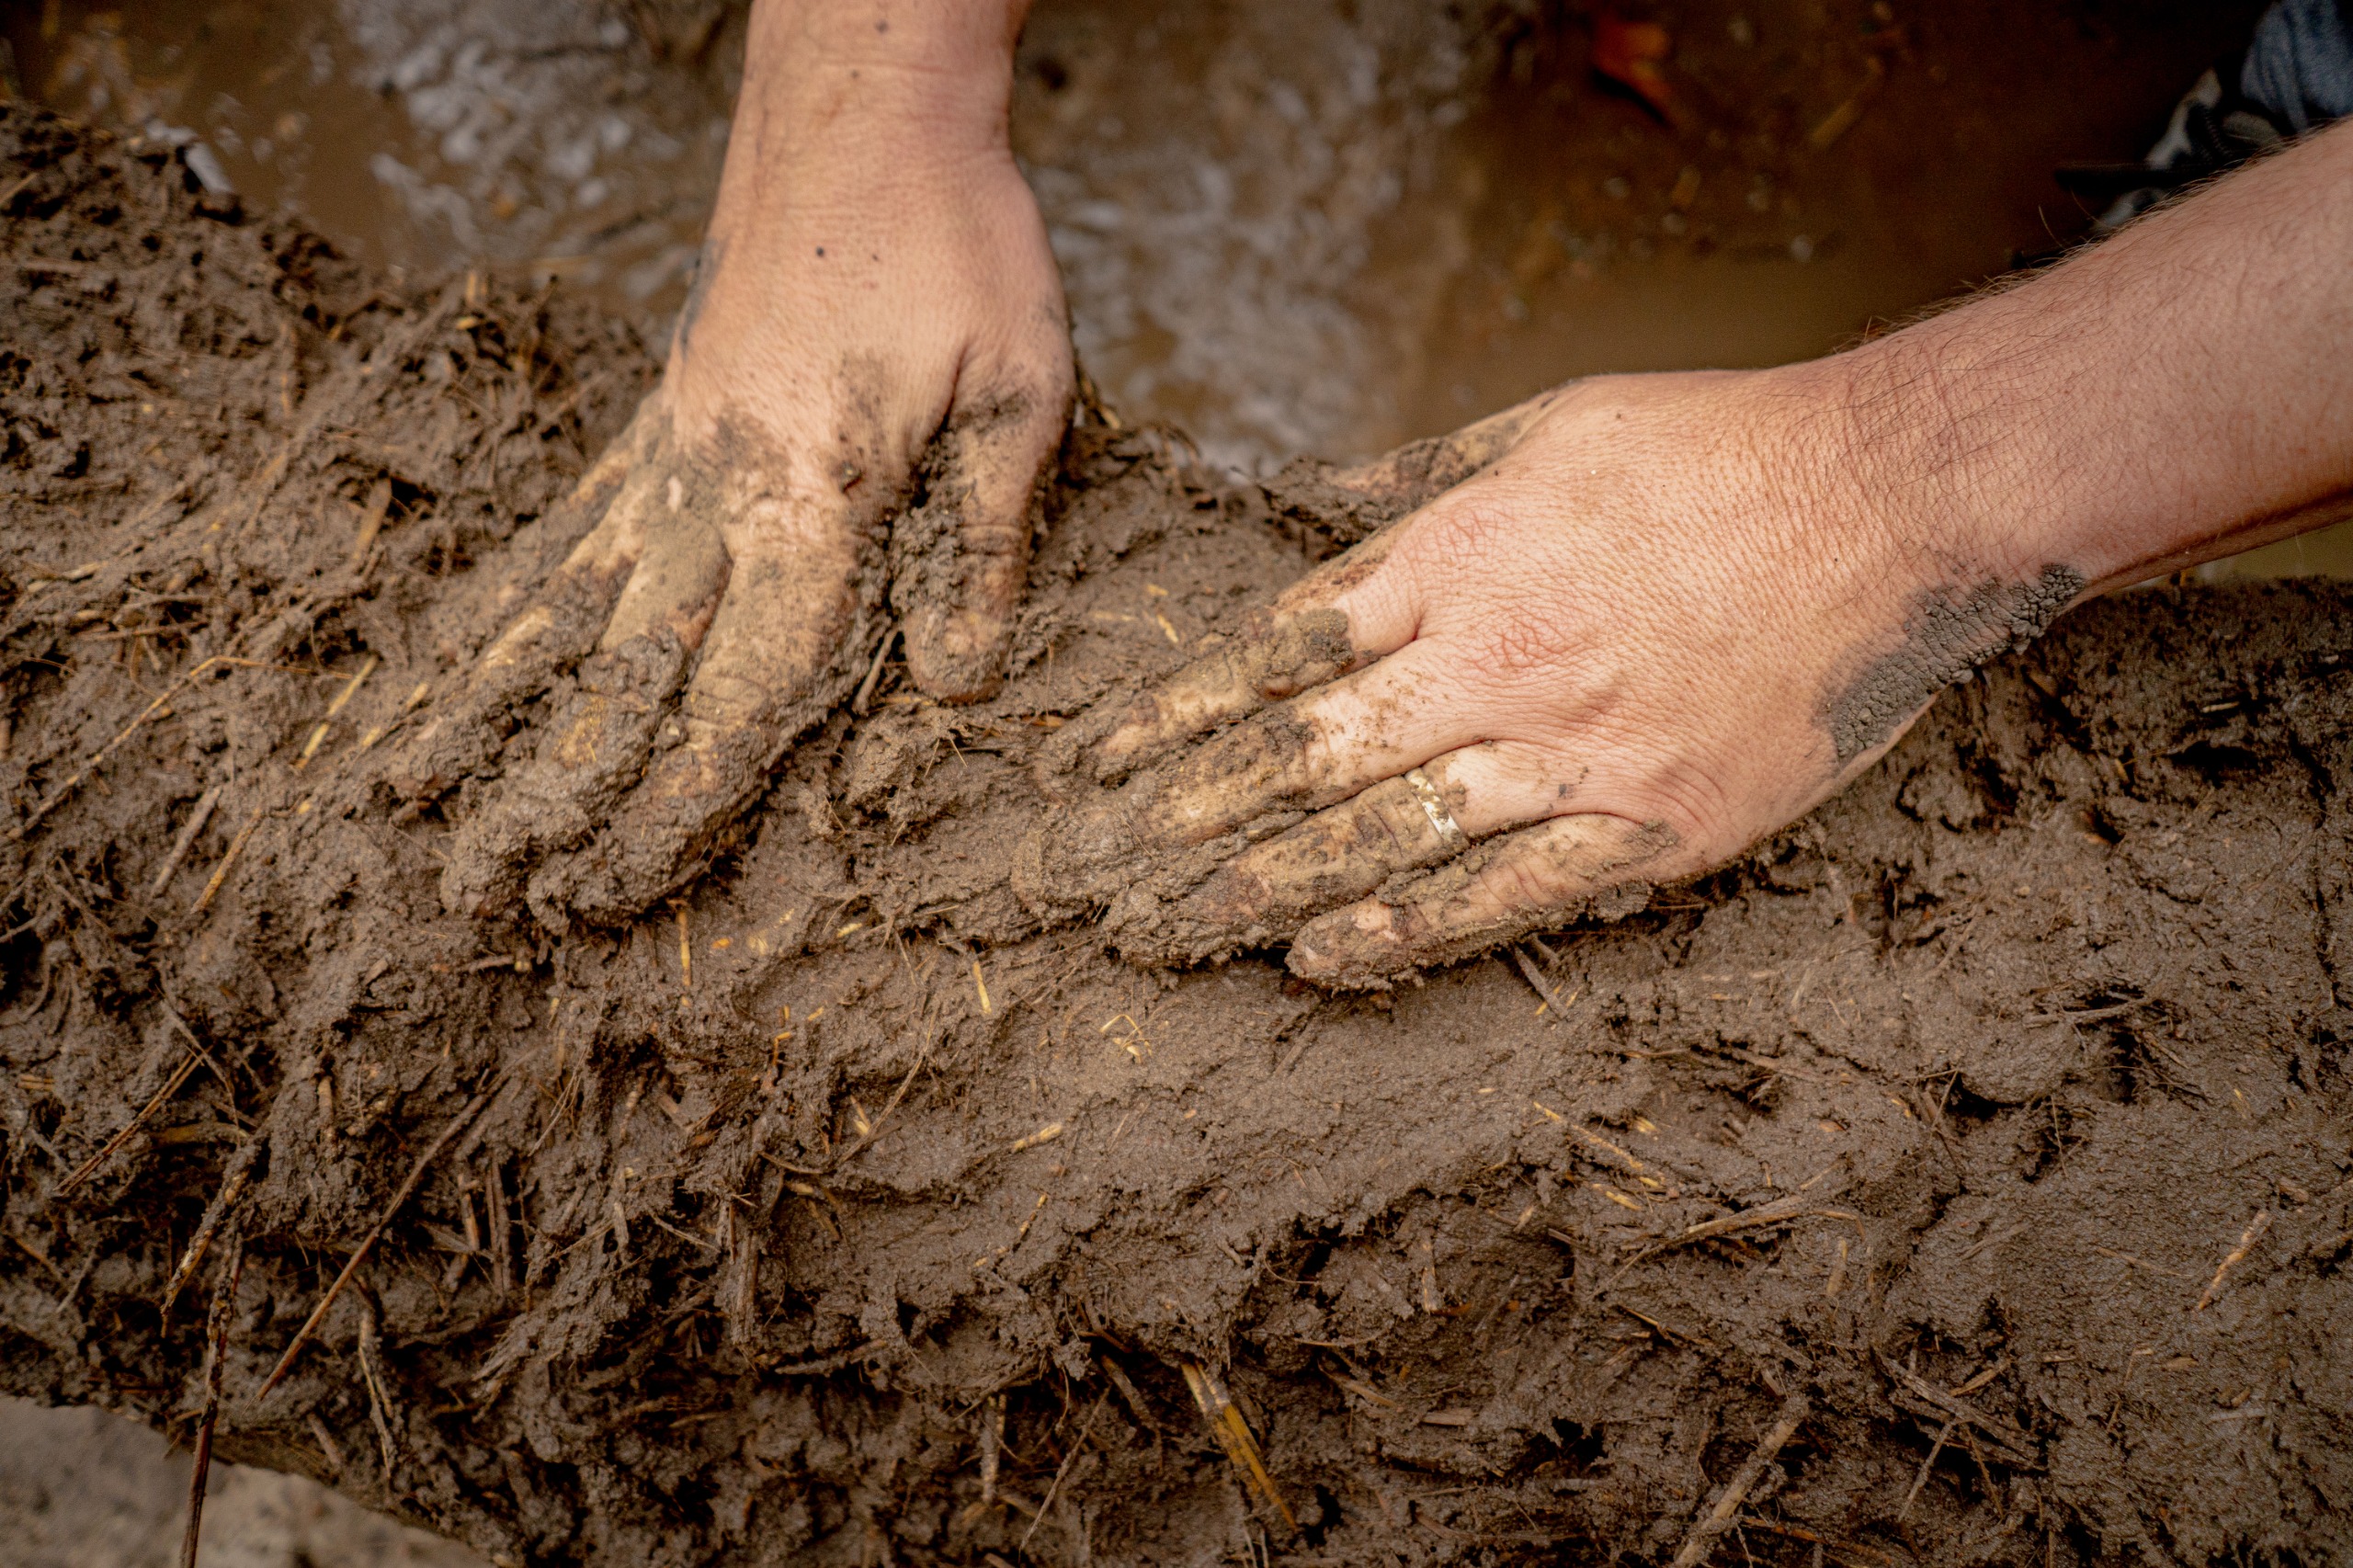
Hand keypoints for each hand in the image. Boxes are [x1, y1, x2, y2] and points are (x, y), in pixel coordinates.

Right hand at [403, 1, 1069, 926]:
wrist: (862, 112)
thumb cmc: (957, 245)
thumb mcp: (1018, 395)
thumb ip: (982, 548)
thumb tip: (956, 685)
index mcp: (812, 504)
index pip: (738, 693)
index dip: (678, 805)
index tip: (618, 889)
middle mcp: (713, 495)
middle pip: (618, 680)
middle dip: (547, 799)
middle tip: (471, 897)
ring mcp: (666, 459)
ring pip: (558, 615)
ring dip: (483, 720)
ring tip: (404, 804)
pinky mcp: (653, 426)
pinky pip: (560, 539)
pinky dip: (499, 614)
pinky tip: (455, 663)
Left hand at [1019, 366, 2081, 985]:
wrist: (1903, 503)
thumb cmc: (1726, 450)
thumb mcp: (1552, 422)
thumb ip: (1423, 474)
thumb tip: (1318, 494)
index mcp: (1457, 556)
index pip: (1272, 649)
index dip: (1171, 714)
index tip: (1094, 765)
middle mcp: (1492, 660)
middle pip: (1297, 760)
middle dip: (1179, 826)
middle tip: (1090, 883)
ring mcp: (1571, 753)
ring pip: (1378, 841)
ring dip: (1256, 896)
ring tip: (1163, 939)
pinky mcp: (1652, 826)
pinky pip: (1501, 899)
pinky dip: (1403, 935)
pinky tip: (1319, 963)